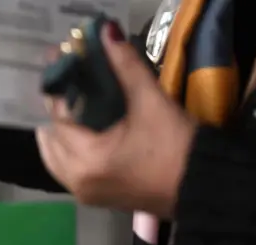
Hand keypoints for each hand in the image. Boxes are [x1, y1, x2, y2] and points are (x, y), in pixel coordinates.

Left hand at [36, 21, 196, 216]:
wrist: (204, 186)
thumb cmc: (176, 146)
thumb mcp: (150, 102)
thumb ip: (126, 66)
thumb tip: (108, 35)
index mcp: (87, 159)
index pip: (59, 121)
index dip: (59, 95)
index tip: (63, 72)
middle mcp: (78, 181)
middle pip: (50, 144)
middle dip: (57, 117)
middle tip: (68, 91)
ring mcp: (87, 194)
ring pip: (57, 163)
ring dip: (60, 138)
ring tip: (73, 111)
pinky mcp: (98, 199)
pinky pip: (70, 174)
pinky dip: (70, 154)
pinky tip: (83, 134)